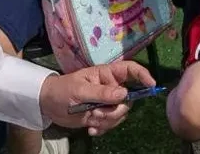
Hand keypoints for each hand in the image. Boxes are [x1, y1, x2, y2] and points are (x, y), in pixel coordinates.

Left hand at [39, 61, 155, 134]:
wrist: (48, 105)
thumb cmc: (62, 90)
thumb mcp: (80, 90)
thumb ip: (102, 92)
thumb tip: (124, 93)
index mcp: (106, 75)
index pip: (130, 70)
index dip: (143, 75)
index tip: (151, 85)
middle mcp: (110, 88)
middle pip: (128, 100)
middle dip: (115, 110)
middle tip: (96, 112)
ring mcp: (107, 102)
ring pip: (120, 114)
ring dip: (106, 120)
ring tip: (89, 119)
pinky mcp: (102, 115)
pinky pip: (111, 124)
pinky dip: (102, 128)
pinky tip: (90, 129)